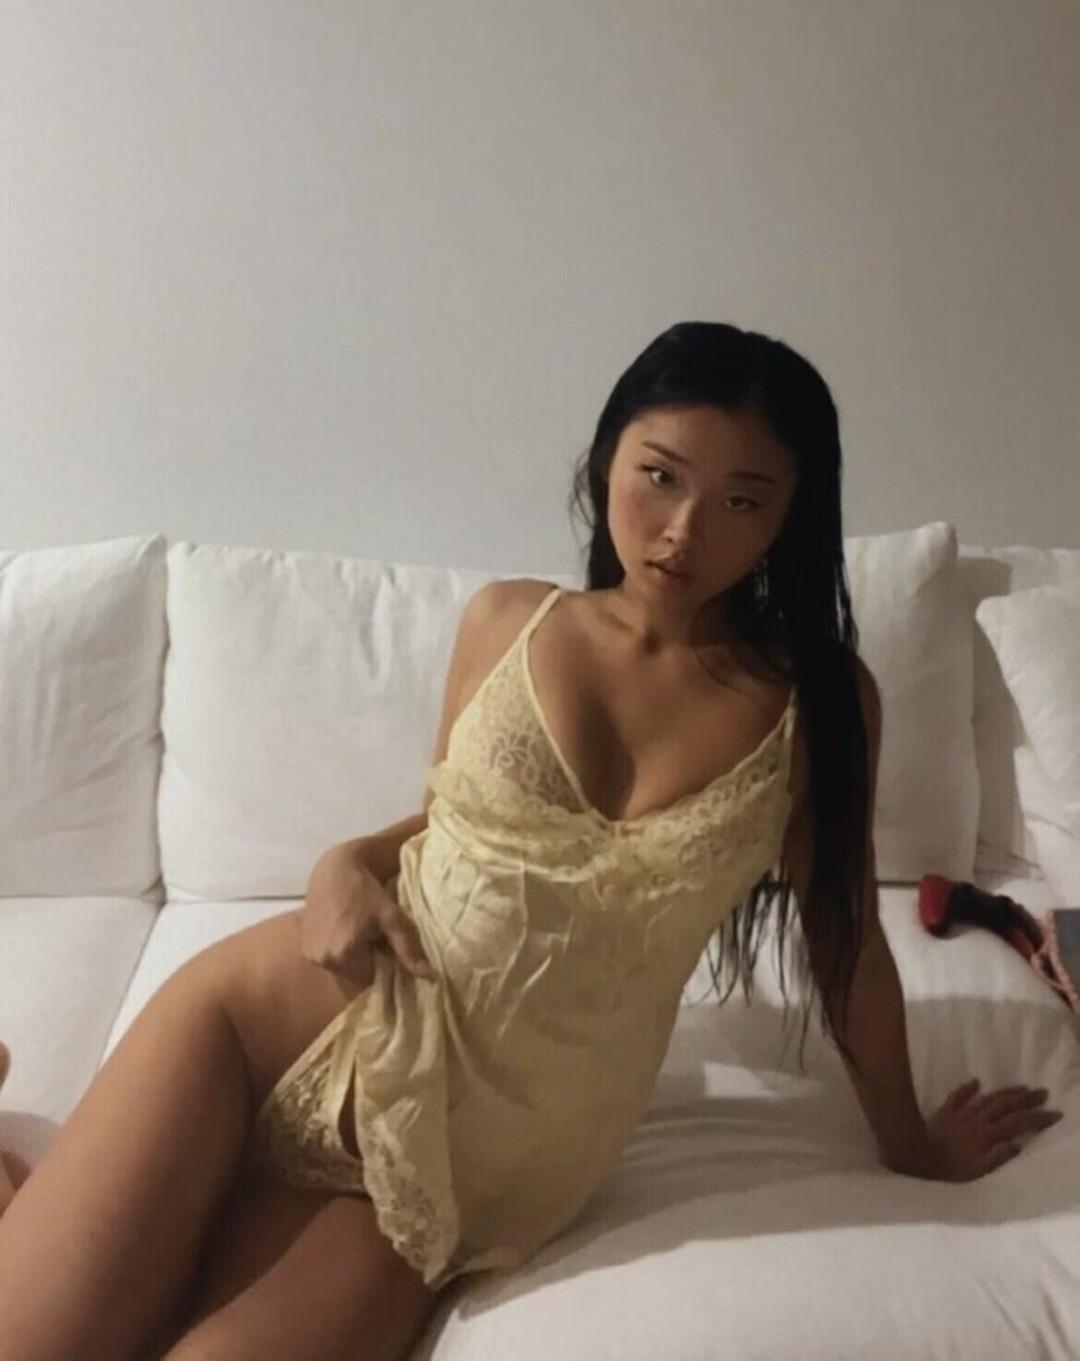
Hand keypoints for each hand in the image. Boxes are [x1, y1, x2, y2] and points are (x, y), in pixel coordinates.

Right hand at [300, 843, 436, 983]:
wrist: (335, 869)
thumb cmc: (366, 891)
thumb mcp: (391, 917)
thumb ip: (408, 949)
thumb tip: (429, 976)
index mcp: (345, 955)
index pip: (371, 979)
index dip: (381, 963)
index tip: (383, 944)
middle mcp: (324, 960)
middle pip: (355, 975)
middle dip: (366, 960)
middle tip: (371, 935)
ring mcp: (311, 954)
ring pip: (341, 968)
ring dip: (351, 956)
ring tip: (357, 930)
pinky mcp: (304, 947)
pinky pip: (328, 959)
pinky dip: (337, 950)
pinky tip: (342, 930)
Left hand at [912, 1078, 1063, 1181]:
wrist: (914, 1156)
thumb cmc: (947, 1171)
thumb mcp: (977, 1172)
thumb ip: (998, 1158)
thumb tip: (1017, 1145)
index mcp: (987, 1135)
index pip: (1019, 1123)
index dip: (1038, 1118)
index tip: (1055, 1113)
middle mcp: (976, 1120)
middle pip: (1006, 1105)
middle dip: (1026, 1099)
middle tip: (1043, 1093)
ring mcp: (960, 1114)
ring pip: (987, 1098)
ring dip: (1005, 1092)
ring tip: (1021, 1087)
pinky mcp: (944, 1112)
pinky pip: (957, 1096)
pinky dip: (968, 1088)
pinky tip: (976, 1082)